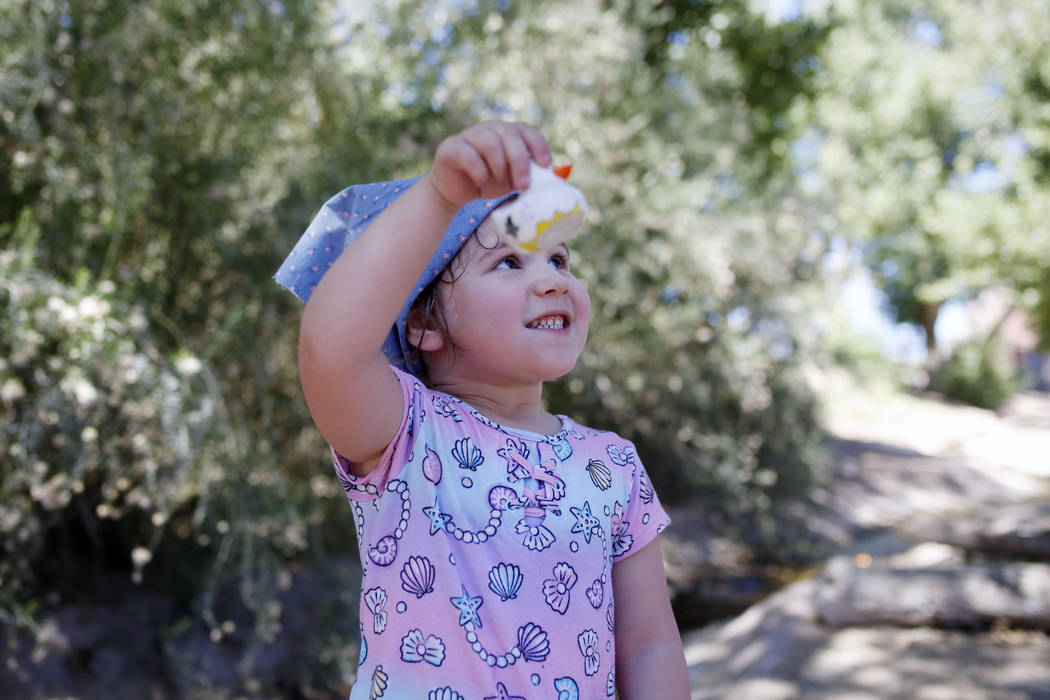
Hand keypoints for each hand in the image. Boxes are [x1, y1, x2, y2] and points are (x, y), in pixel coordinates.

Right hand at [427, 121, 552, 209]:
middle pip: (509, 135)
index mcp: (506, 133)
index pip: (525, 129)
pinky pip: (468, 155)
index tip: (545, 164)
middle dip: (520, 162)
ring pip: (489, 142)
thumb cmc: (489, 182)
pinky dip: (479, 172)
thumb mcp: (513, 179)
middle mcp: (488, 129)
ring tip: (501, 185)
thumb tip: (559, 175)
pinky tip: (482, 185)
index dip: (538, 144)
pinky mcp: (450, 148)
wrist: (457, 191)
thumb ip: (532, 174)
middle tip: (523, 186)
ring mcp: (468, 136)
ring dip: (499, 167)